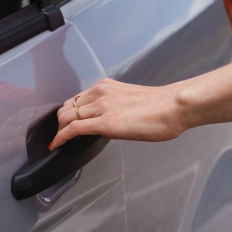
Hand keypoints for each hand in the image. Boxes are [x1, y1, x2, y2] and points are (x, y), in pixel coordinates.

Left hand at [50, 79, 186, 149]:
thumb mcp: (132, 100)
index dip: (69, 112)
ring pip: (67, 116)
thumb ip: (118, 107)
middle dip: (61, 122)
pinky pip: (73, 129)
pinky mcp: (105, 123)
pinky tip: (57, 145)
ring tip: (59, 141)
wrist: (174, 106)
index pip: (78, 98)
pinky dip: (61, 137)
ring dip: (60, 130)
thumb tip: (114, 119)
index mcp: (107, 86)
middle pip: (68, 106)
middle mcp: (100, 93)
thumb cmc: (163, 106)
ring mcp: (101, 107)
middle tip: (62, 134)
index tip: (66, 122)